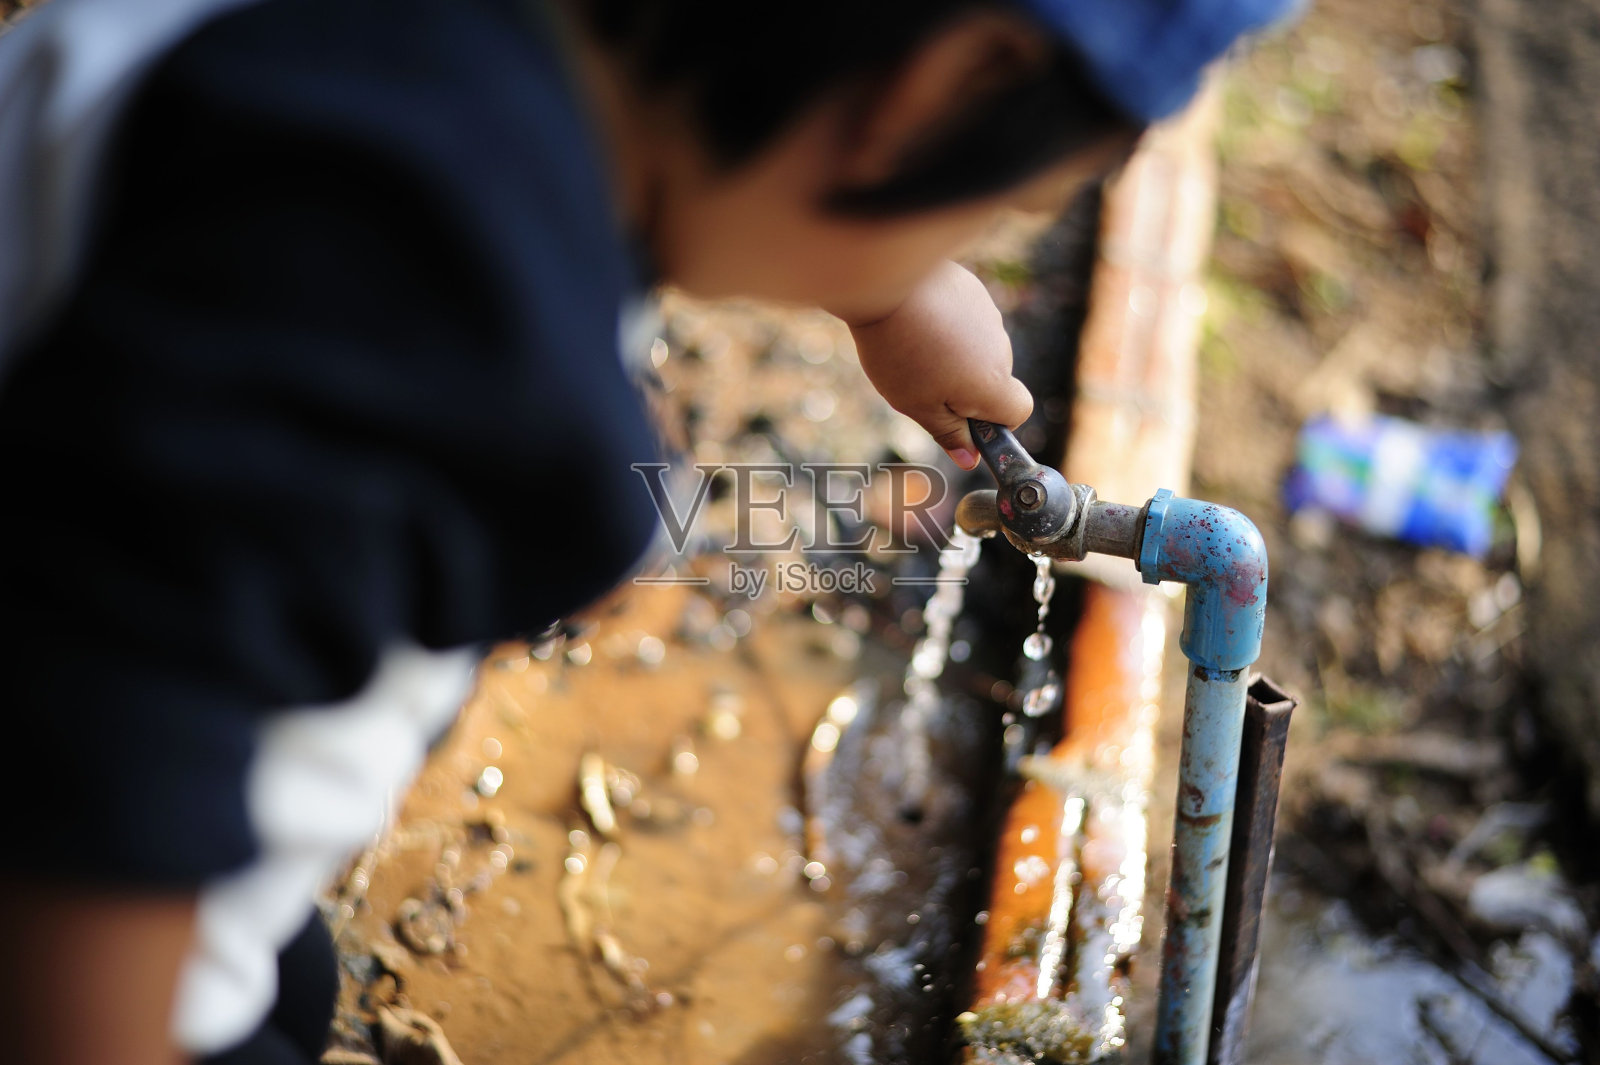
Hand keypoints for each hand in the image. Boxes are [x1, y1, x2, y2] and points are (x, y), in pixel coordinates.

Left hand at [845, 261, 1031, 468]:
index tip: (963, 419)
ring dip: (956, 355)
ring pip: (979, 350)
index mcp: (992, 384)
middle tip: (923, 381)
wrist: (888, 286)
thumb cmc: (901, 353)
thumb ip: (948, 434)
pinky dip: (950, 326)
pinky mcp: (974, 292)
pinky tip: (919, 321)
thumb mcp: (918, 405)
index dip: (996, 421)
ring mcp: (989, 317)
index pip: (1019, 411)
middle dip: (966, 387)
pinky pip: (968, 321)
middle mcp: (1000, 350)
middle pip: (994, 380)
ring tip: (914, 348)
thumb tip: (969, 460)